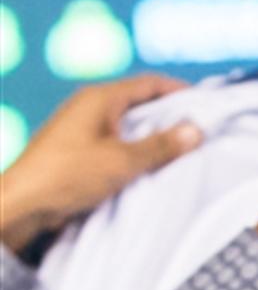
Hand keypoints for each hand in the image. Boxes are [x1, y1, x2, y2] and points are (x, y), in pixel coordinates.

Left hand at [0, 75, 202, 255]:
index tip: (206, 103)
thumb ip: (161, 146)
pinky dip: (133, 149)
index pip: (149, 83)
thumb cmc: (67, 176)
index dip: (180, 90)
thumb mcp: (122, 160)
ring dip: (151, 135)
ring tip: (179, 150)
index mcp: (100, 99)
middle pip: (139, 103)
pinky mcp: (74, 150)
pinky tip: (147, 166)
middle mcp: (89, 107)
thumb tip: (196, 131)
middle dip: (169, 115)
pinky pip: (114, 142)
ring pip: (126, 125)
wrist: (19, 206)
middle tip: (198, 129)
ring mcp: (80, 129)